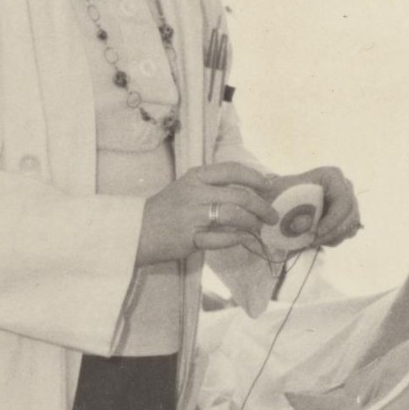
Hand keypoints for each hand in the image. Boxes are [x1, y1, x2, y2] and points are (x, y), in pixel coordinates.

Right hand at [137, 161, 278, 267]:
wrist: (136, 231)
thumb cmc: (165, 210)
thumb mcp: (187, 189)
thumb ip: (213, 187)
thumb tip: (248, 191)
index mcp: (196, 176)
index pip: (232, 170)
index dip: (254, 177)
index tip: (268, 186)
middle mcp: (195, 192)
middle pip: (239, 196)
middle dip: (262, 206)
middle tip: (272, 216)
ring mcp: (192, 216)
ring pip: (234, 216)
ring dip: (253, 223)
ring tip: (259, 228)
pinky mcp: (190, 238)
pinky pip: (222, 238)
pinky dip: (236, 239)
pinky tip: (242, 239)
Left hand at [275, 165, 359, 250]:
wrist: (281, 199)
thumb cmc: (280, 193)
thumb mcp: (277, 196)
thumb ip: (285, 209)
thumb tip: (301, 225)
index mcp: (331, 176)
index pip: (343, 199)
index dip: (333, 219)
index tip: (317, 232)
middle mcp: (344, 187)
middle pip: (350, 215)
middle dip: (332, 233)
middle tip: (312, 242)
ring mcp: (348, 202)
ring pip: (350, 226)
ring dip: (331, 238)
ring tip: (310, 241)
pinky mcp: (347, 217)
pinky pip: (347, 233)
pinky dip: (332, 240)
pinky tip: (316, 239)